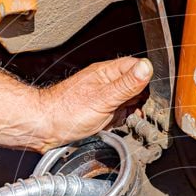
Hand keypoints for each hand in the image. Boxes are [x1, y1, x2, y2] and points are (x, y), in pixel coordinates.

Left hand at [35, 57, 152, 150]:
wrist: (45, 127)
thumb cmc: (66, 111)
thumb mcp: (103, 97)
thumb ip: (127, 84)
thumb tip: (147, 67)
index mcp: (107, 73)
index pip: (137, 67)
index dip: (147, 80)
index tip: (150, 95)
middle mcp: (106, 83)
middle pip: (136, 86)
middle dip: (139, 100)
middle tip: (132, 110)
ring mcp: (103, 97)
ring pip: (128, 102)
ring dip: (129, 112)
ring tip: (118, 117)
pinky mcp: (100, 111)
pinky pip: (118, 114)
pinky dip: (119, 121)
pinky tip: (112, 124)